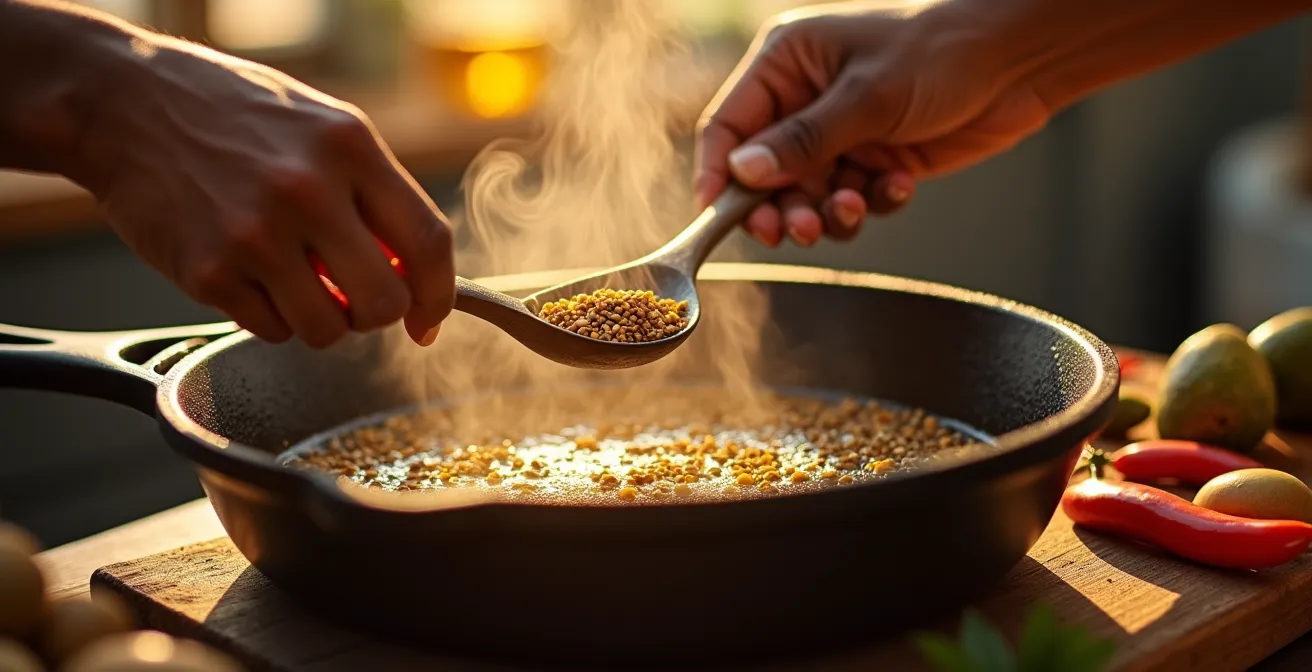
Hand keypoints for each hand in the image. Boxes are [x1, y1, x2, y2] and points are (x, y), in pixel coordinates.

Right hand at [82, 37, 453, 347]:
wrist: (123, 105)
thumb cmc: (234, 116)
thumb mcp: (322, 128)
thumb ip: (374, 193)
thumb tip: (416, 276)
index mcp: (349, 148)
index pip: (427, 241)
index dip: (439, 295)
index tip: (429, 320)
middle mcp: (307, 191)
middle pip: (384, 302)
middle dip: (376, 314)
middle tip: (353, 297)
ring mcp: (256, 235)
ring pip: (328, 330)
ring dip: (322, 321)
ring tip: (296, 281)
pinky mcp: (210, 272)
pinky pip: (271, 331)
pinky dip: (270, 316)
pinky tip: (251, 274)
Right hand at [695, 2, 1053, 247]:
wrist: (1020, 60)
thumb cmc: (941, 52)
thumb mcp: (867, 97)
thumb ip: (803, 140)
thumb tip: (743, 173)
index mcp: (787, 62)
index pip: (728, 126)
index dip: (717, 174)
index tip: (716, 216)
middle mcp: (804, 99)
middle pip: (763, 172)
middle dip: (781, 206)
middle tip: (799, 230)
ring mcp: (840, 131)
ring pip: (808, 194)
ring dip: (827, 212)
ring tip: (854, 208)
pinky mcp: (873, 158)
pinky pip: (850, 199)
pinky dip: (870, 203)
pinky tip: (897, 185)